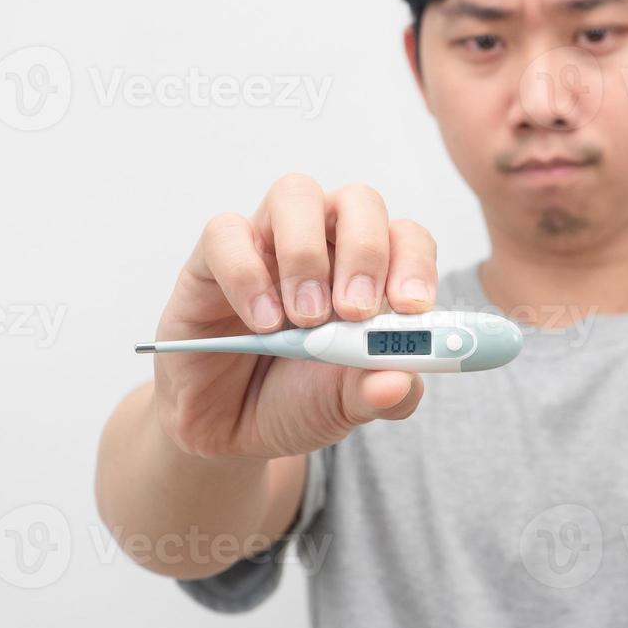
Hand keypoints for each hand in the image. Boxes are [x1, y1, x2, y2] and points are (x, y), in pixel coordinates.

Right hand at [152, 175, 435, 458]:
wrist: (232, 432)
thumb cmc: (300, 401)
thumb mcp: (350, 406)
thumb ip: (383, 393)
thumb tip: (400, 381)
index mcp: (372, 273)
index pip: (407, 238)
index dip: (414, 263)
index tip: (409, 308)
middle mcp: (325, 244)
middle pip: (358, 201)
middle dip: (365, 251)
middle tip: (355, 311)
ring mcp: (269, 244)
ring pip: (295, 195)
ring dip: (306, 256)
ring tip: (306, 320)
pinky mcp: (212, 259)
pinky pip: (227, 232)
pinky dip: (248, 276)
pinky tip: (262, 324)